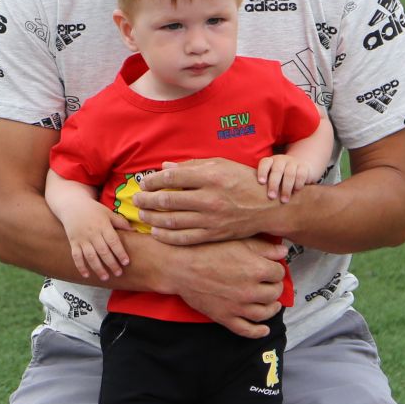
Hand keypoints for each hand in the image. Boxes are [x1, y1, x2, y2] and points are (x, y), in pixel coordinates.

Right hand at [63, 211, 130, 281]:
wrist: (72, 205)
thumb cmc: (93, 210)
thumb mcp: (108, 212)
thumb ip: (120, 222)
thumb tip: (134, 231)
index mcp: (103, 226)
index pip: (113, 241)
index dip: (120, 252)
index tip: (126, 262)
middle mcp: (92, 233)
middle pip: (103, 251)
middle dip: (111, 263)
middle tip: (119, 273)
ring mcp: (82, 239)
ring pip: (90, 256)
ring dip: (98, 268)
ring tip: (105, 277)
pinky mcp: (73, 242)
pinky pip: (76, 256)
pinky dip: (80, 266)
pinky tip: (86, 275)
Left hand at [135, 158, 282, 245]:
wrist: (268, 206)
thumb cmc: (244, 181)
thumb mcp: (221, 165)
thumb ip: (192, 166)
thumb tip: (165, 167)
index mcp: (210, 176)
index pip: (172, 177)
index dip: (152, 180)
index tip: (143, 182)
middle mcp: (209, 198)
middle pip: (167, 200)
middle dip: (147, 200)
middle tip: (136, 200)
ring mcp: (211, 219)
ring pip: (172, 221)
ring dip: (152, 219)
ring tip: (142, 215)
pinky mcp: (214, 234)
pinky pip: (184, 238)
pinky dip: (167, 236)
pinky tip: (157, 233)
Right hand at [166, 237, 288, 337]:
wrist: (181, 267)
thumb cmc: (207, 250)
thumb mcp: (238, 242)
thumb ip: (264, 248)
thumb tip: (283, 253)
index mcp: (256, 269)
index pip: (279, 273)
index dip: (276, 270)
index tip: (271, 269)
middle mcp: (251, 290)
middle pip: (274, 293)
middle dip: (275, 287)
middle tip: (271, 284)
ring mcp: (238, 307)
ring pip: (264, 312)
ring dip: (272, 308)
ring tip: (273, 304)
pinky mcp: (225, 317)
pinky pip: (246, 330)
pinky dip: (258, 332)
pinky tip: (264, 329)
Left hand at [256, 154, 311, 202]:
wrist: (302, 167)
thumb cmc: (282, 176)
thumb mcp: (273, 176)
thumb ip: (266, 183)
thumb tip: (258, 200)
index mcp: (271, 161)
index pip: (265, 163)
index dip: (262, 172)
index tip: (261, 182)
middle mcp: (281, 160)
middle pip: (277, 170)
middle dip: (274, 184)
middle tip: (271, 197)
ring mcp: (293, 162)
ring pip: (289, 174)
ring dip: (286, 188)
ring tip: (284, 200)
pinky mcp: (304, 167)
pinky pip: (301, 175)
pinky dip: (298, 184)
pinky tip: (295, 192)